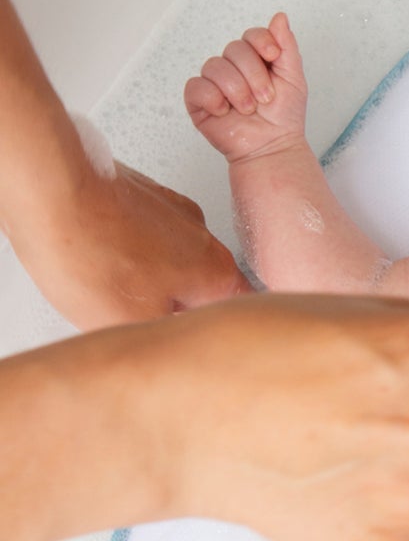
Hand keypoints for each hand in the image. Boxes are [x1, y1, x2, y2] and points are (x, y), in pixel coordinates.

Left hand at [9, 154, 251, 330]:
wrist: (49, 189)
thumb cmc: (89, 252)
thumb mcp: (135, 331)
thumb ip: (171, 346)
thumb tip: (173, 351)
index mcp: (220, 274)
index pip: (227, 320)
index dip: (198, 338)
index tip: (175, 345)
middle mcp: (205, 237)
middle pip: (197, 290)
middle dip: (167, 307)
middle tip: (131, 321)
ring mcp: (173, 209)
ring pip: (166, 260)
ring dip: (142, 277)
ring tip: (103, 285)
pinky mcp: (138, 192)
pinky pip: (138, 232)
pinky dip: (121, 248)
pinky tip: (92, 258)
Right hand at [183, 12, 306, 162]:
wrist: (273, 147)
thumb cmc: (284, 116)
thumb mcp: (293, 78)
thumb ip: (287, 47)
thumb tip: (280, 16)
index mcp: (255, 59)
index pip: (251, 35)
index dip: (261, 42)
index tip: (273, 57)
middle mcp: (233, 67)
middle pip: (234, 49)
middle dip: (254, 75)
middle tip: (265, 98)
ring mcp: (214, 83)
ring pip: (215, 66)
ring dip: (237, 90)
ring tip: (248, 109)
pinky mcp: (199, 100)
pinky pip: (197, 86)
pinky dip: (213, 98)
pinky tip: (225, 111)